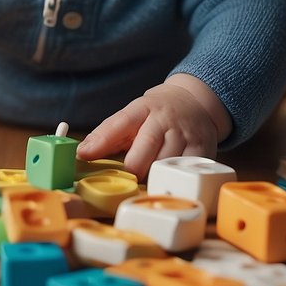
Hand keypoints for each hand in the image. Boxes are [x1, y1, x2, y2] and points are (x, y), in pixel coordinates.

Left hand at [75, 74, 232, 178]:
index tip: (84, 155)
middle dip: (133, 167)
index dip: (101, 140)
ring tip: (147, 181)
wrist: (196, 101)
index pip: (120, 122)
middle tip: (127, 177)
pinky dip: (175, 181)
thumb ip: (108, 134)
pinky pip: (188, 171)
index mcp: (143, 109)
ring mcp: (186, 133)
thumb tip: (82, 153)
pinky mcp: (204, 148)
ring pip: (167, 162)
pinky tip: (169, 183)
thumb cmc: (156, 115)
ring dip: (154, 177)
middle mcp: (165, 119)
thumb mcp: (133, 116)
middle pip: (146, 146)